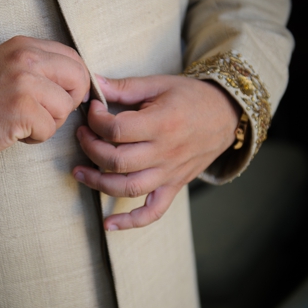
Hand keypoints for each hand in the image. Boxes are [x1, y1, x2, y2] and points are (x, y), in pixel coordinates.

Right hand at [0, 36, 89, 158]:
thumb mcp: (9, 69)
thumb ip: (41, 69)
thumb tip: (79, 84)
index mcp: (24, 46)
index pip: (73, 58)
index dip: (75, 82)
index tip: (62, 97)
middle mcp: (26, 58)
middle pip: (78, 79)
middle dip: (68, 102)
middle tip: (46, 113)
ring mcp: (24, 83)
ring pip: (65, 107)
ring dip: (49, 122)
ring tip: (22, 121)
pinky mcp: (22, 109)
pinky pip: (50, 129)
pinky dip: (35, 137)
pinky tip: (14, 131)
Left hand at [73, 74, 240, 229]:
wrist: (227, 115)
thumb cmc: (191, 97)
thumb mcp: (159, 84)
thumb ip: (124, 87)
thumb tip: (92, 83)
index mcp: (162, 123)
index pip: (116, 130)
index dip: (95, 120)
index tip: (93, 111)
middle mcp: (166, 152)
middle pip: (117, 161)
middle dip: (90, 148)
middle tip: (83, 135)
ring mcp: (170, 173)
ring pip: (128, 188)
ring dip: (98, 183)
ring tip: (80, 172)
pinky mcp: (174, 186)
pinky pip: (153, 212)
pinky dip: (131, 222)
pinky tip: (109, 224)